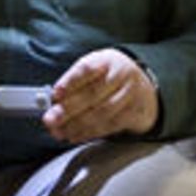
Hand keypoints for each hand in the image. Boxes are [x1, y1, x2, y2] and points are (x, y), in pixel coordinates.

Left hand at [43, 48, 159, 143]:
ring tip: (60, 132)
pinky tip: (76, 135)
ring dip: (77, 125)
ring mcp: (130, 94)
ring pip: (102, 112)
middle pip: (93, 94)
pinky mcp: (135, 112)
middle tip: (50, 119)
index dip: (70, 82)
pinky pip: (110, 125)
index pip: (87, 69)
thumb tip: (53, 102)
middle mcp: (121, 74)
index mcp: (106, 60)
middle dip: (68, 109)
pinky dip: (90, 132)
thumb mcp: (96, 69)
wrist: (145, 86)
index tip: (55, 94)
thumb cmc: (111, 77)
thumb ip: (75, 82)